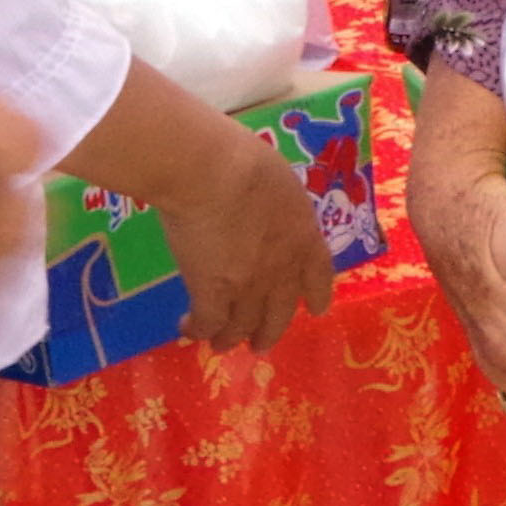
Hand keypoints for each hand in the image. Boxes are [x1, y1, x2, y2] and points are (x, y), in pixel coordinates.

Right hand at [151, 134, 337, 353]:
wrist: (212, 172)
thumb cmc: (243, 161)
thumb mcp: (279, 181)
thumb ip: (278, 207)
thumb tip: (265, 209)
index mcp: (304, 236)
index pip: (318, 275)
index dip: (316, 295)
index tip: (315, 311)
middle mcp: (282, 269)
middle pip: (280, 312)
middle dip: (269, 332)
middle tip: (260, 344)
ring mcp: (249, 286)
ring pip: (242, 325)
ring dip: (230, 338)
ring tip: (220, 345)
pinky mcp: (212, 293)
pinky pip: (208, 322)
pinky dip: (198, 330)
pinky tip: (187, 329)